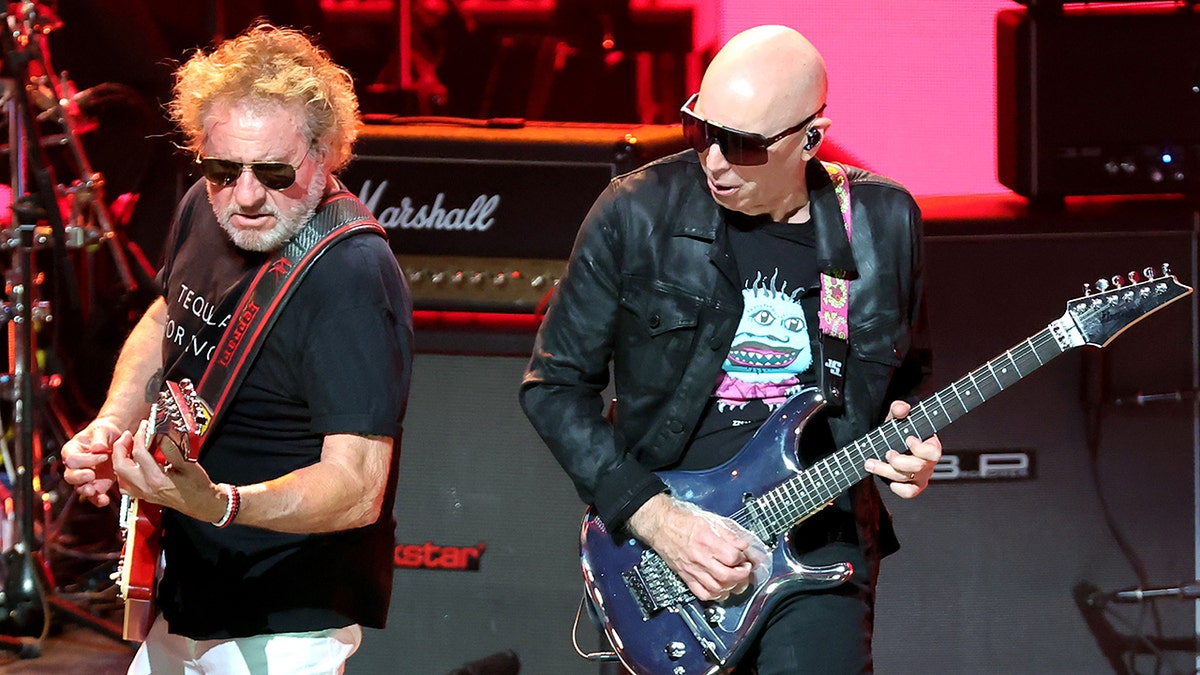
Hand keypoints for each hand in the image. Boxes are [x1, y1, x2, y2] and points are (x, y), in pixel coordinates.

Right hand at [61, 418, 123, 506]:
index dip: (86, 459)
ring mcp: (85, 476)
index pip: (72, 459)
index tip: (102, 455)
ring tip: (94, 490)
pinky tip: (104, 499)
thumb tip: (97, 448)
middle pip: (70, 476)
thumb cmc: (104, 432)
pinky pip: (94, 496)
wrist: (116, 438)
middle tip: (92, 475)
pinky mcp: (97, 484)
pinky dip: (98, 499)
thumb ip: (99, 438)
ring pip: (79, 487)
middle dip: (80, 478)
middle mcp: (76, 466)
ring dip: (86, 490)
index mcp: (72, 450)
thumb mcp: (102, 430)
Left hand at [111, 420, 224, 522]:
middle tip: (128, 435)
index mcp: (156, 478)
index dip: (140, 436)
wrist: (202, 502)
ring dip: (120, 459)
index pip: (139, 453)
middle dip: (121, 447)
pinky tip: (130, 465)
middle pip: (120, 465)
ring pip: (119, 475)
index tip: (145, 426)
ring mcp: (143, 493)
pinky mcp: (144, 496)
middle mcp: (146, 487)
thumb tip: (160, 435)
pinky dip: (123, 473)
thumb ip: (171, 449)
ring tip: (127, 447)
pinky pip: (125, 485)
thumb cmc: (197, 486)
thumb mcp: (187, 463)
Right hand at [627, 494, 760, 601]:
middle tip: (745, 570)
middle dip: (741, 575)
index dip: (743, 558)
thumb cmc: (684, 521)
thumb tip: (743, 545)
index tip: (745, 556)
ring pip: (716, 588)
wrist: (662, 525)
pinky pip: (702, 593)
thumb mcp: (711, 520)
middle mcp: (700, 557)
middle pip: (727, 576)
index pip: (733, 556)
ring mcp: (692, 569)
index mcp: (708, 541)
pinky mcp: (686, 576)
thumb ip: (729, 534)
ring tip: (734, 579)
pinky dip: (715, 595)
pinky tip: (720, 589)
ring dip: (730, 586)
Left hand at [864, 400, 941, 497]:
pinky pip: (909, 493)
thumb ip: (899, 409)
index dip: (920, 448)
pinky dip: (897, 488)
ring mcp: (922, 476)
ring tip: (870, 463)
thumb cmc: (899, 431)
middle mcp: (928, 463)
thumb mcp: (898, 418)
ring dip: (886, 471)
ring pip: (908, 479)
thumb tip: (900, 408)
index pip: (933, 452)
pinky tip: (886, 479)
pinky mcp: (913, 486)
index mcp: (930, 445)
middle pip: (918, 467)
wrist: (892, 443)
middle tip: (887, 452)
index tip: (908, 439)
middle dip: (898, 461)